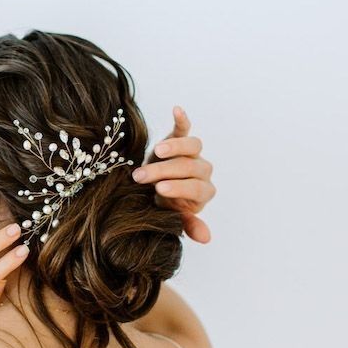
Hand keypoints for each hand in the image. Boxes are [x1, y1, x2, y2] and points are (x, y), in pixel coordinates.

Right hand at [131, 106, 215, 243]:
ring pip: (191, 147)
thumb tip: (206, 238)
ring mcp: (193, 154)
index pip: (195, 188)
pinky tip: (177, 110)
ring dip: (175, 148)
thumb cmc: (166, 205)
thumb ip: (188, 224)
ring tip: (157, 151)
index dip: (179, 188)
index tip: (159, 190)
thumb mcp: (174, 217)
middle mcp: (202, 171)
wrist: (157, 190)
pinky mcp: (181, 139)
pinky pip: (185, 129)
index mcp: (202, 191)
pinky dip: (182, 119)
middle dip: (164, 172)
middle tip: (142, 177)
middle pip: (188, 168)